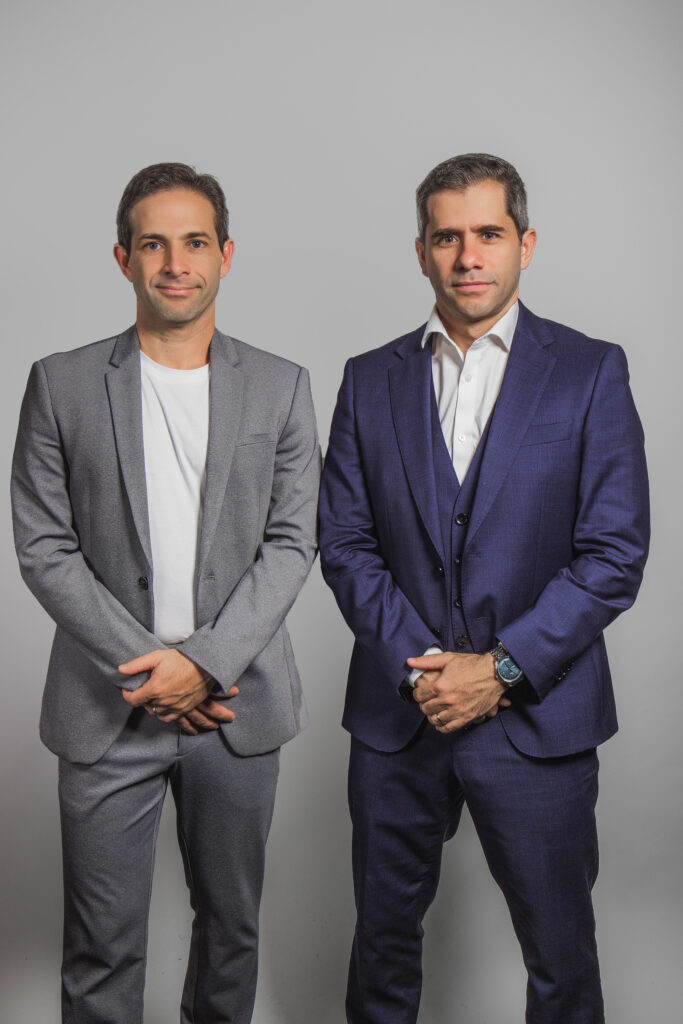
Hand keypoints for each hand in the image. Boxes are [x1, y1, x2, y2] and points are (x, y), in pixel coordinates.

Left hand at [119, 649, 236, 731]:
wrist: (205, 666)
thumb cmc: (182, 660)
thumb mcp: (157, 657)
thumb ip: (137, 665)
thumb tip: (121, 670)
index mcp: (155, 689)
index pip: (132, 700)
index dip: (128, 694)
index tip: (129, 689)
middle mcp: (164, 701)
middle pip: (143, 705)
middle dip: (141, 696)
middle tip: (145, 686)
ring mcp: (175, 707)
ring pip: (155, 713)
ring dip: (151, 705)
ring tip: (155, 694)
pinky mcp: (184, 710)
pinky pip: (168, 718)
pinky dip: (163, 713)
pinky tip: (163, 703)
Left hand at [407, 651, 510, 732]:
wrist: (495, 673)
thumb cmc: (472, 664)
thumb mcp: (448, 658)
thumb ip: (427, 661)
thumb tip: (410, 662)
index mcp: (440, 685)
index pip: (418, 696)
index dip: (417, 694)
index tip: (421, 693)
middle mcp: (447, 700)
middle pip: (425, 708)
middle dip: (424, 704)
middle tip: (428, 701)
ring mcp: (457, 710)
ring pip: (435, 720)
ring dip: (432, 715)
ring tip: (434, 710)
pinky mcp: (467, 717)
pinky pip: (449, 728)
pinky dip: (442, 727)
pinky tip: (442, 721)